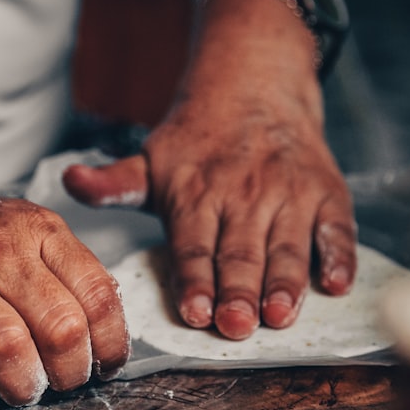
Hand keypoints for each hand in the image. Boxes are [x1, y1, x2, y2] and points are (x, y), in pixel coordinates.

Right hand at [0, 180, 128, 409]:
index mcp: (36, 228)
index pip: (98, 294)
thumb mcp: (19, 232)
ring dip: (23, 386)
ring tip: (20, 389)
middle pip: (61, 329)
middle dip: (70, 374)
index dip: (111, 344)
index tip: (105, 366)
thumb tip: (104, 338)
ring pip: (8, 349)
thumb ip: (61, 274)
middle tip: (60, 383)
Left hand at [63, 0, 355, 339]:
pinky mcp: (327, 193)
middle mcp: (244, 195)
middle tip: (238, 326)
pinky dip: (339, 256)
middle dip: (240, 292)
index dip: (195, 280)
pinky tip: (336, 284)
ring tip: (281, 315)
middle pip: (241, 252)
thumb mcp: (152, 159)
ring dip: (286, 282)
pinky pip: (336, 228)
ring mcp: (289, 194)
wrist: (256, 84)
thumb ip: (115, 182)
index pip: (194, 245)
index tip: (195, 312)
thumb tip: (70, 182)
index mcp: (197, 193)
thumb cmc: (199, 141)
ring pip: (288, 245)